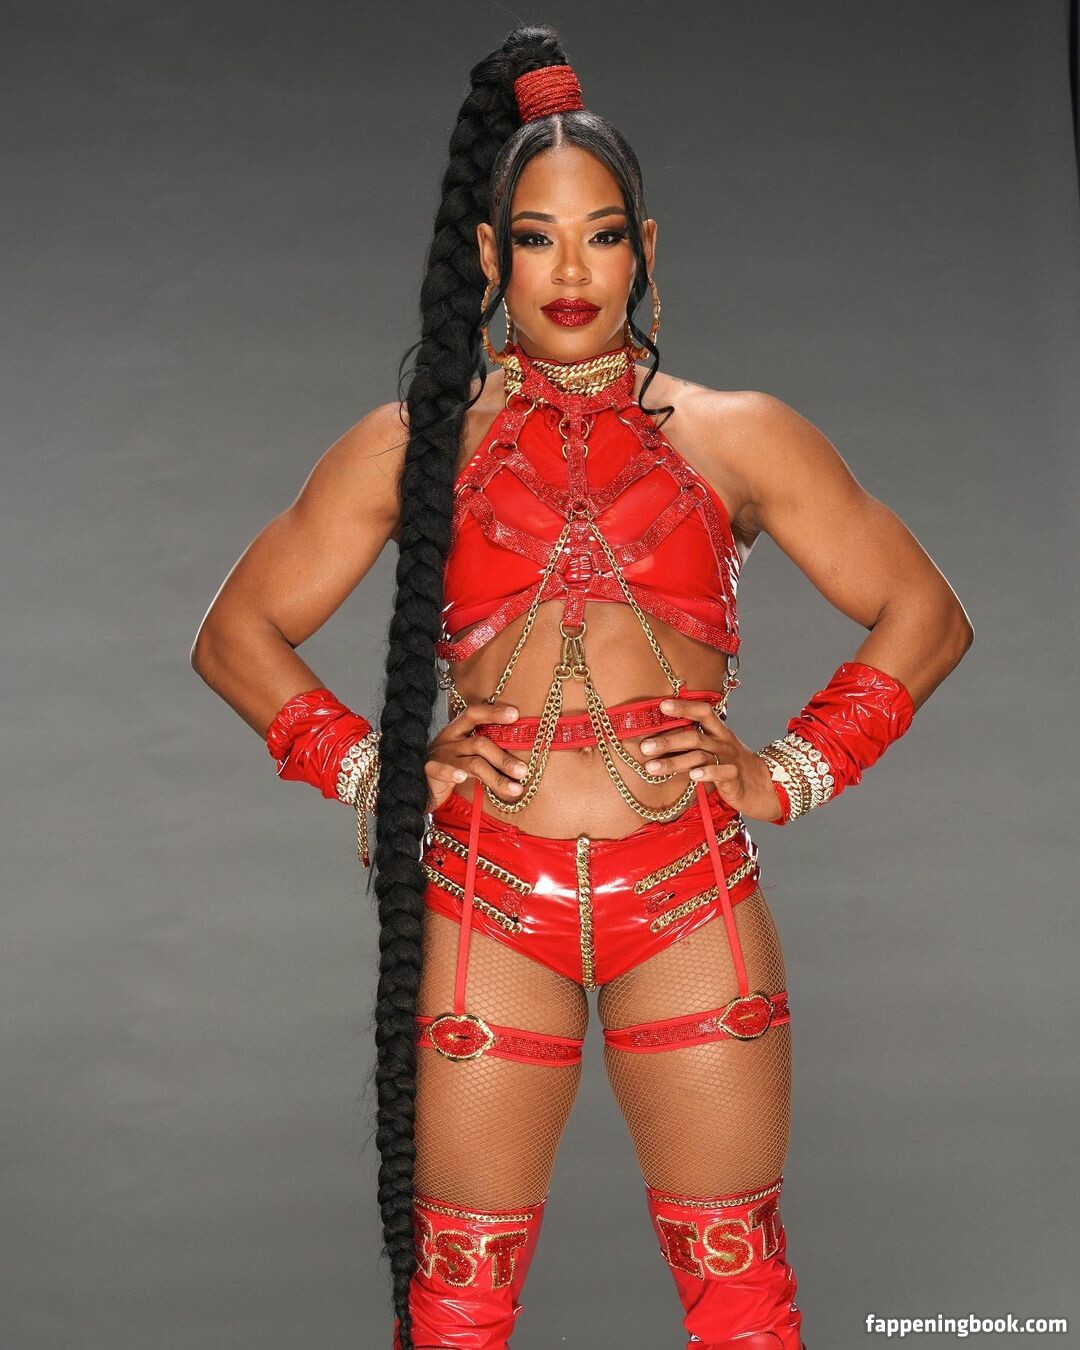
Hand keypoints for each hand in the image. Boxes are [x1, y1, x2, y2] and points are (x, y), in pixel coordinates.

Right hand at [423, 700, 528, 813]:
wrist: (417, 787)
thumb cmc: (449, 769)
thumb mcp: (467, 756)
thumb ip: (487, 751)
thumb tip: (521, 758)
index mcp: (457, 730)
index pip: (474, 713)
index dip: (493, 711)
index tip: (515, 714)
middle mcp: (448, 739)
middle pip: (480, 743)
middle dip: (504, 758)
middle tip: (523, 771)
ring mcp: (439, 755)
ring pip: (472, 763)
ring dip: (496, 777)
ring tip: (515, 788)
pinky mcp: (429, 771)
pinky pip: (441, 770)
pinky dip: (452, 773)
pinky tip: (462, 778)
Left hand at [638, 697, 783, 822]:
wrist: (760, 786)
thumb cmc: (727, 765)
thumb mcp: (712, 749)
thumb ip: (690, 742)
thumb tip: (654, 738)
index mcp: (717, 731)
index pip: (702, 711)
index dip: (684, 706)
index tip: (661, 705)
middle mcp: (722, 742)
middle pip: (694, 736)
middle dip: (667, 741)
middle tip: (644, 747)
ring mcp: (729, 758)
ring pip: (699, 756)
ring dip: (674, 762)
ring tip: (652, 768)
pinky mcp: (734, 777)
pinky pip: (720, 772)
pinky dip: (706, 772)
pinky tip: (692, 776)